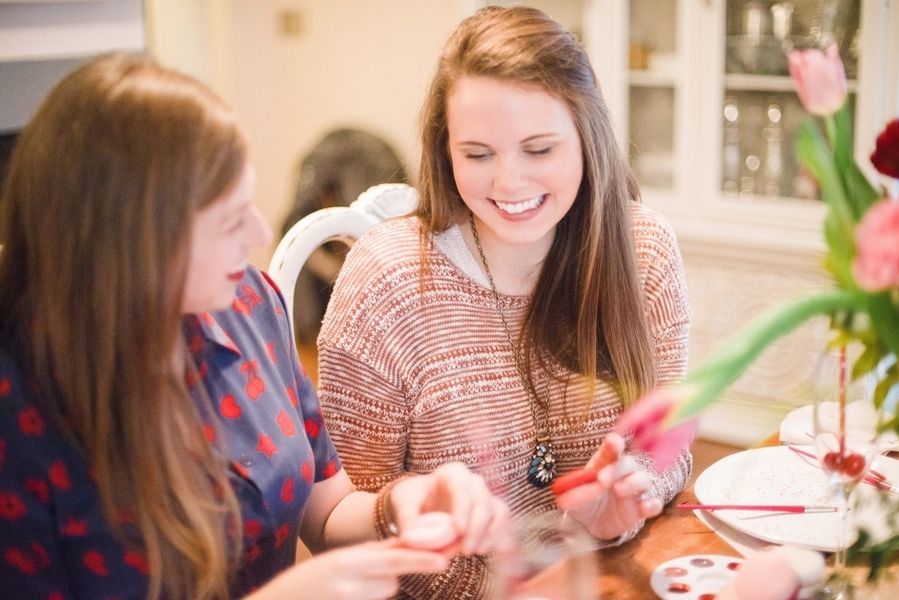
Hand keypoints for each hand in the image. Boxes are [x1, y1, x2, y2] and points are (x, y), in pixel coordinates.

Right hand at [247, 539, 448, 599]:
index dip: (420, 559)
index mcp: (346, 561)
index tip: (444, 560)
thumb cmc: (304, 584)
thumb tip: (403, 546)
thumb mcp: (336, 561)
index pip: (393, 558)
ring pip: (383, 593)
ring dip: (376, 591)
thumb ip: (369, 554)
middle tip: (370, 575)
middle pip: (392, 581)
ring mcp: (347, 598)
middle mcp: (348, 582)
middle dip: (389, 577)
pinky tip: (343, 595)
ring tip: (347, 590)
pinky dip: (367, 599)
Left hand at [390, 462, 509, 554]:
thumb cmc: (414, 498)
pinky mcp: (493, 512)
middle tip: (465, 550)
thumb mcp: (404, 503)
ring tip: (475, 551)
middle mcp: (473, 481)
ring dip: (490, 533)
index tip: (458, 530)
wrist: (423, 503)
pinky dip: (498, 537)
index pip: (462, 489)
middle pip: (483, 501)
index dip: (463, 509)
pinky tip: (484, 550)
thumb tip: (411, 538)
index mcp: (452, 473)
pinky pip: (504, 523)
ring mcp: (485, 496)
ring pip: (498, 511)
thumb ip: (407, 519)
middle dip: (477, 528)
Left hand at [554, 433, 662, 540]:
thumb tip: (563, 500)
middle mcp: (622, 473)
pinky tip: (644, 507)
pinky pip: (654, 503)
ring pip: (644, 479)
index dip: (614, 444)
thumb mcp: (572, 499)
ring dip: (633, 482)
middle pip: (628, 463)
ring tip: (619, 490)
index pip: (611, 449)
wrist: (592, 525)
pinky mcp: (640, 509)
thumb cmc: (584, 502)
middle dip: (617, 468)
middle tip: (603, 479)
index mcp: (604, 463)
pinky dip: (653, 504)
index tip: (614, 441)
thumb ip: (571, 497)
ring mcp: (633, 491)